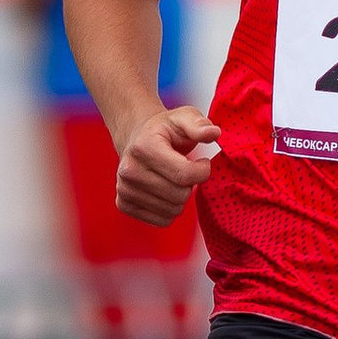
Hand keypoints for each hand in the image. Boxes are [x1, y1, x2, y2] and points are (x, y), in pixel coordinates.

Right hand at [116, 105, 220, 224]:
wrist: (136, 138)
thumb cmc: (164, 129)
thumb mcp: (184, 117)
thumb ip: (199, 124)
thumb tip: (214, 133)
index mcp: (144, 147)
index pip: (184, 175)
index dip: (203, 171)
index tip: (203, 162)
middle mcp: (129, 170)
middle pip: (180, 195)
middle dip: (190, 184)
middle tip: (184, 170)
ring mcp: (124, 189)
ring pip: (172, 211)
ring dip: (181, 197)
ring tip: (173, 179)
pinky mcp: (123, 204)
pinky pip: (162, 220)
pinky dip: (170, 209)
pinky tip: (164, 191)